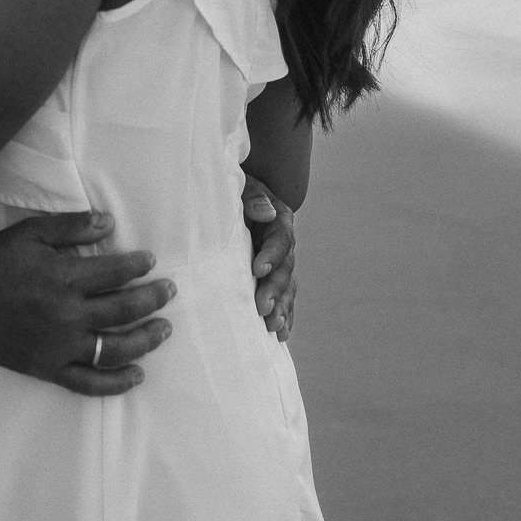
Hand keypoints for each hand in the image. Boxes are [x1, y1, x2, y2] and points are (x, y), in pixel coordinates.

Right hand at [0, 211, 174, 396]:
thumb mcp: (32, 232)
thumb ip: (72, 227)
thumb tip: (110, 222)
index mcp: (65, 278)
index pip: (115, 273)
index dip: (138, 266)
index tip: (151, 261)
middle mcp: (68, 315)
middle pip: (123, 310)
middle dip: (152, 299)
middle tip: (169, 291)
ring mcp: (60, 346)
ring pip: (114, 349)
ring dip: (145, 340)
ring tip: (164, 330)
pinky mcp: (50, 369)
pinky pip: (89, 383)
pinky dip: (117, 383)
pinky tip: (138, 375)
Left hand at [242, 177, 295, 339]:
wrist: (234, 198)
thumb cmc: (234, 191)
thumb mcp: (242, 187)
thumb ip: (252, 198)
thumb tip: (266, 212)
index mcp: (279, 220)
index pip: (280, 239)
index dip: (271, 255)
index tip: (257, 270)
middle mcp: (285, 244)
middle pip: (284, 269)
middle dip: (274, 290)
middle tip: (262, 308)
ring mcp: (281, 263)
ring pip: (286, 288)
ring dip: (281, 308)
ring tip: (273, 327)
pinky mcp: (274, 277)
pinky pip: (284, 298)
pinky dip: (284, 315)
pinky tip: (280, 333)